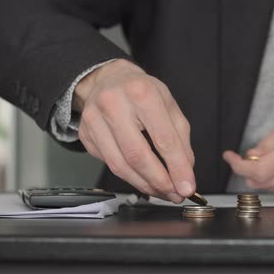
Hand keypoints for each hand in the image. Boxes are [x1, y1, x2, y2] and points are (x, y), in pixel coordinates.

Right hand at [73, 59, 194, 202]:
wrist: (108, 79)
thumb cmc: (141, 92)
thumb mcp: (169, 105)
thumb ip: (180, 138)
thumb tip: (185, 171)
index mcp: (141, 93)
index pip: (163, 139)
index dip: (177, 167)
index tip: (188, 186)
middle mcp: (114, 104)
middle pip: (138, 155)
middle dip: (160, 181)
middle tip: (175, 194)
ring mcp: (95, 120)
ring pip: (121, 165)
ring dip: (145, 185)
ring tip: (163, 192)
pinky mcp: (86, 135)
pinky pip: (110, 164)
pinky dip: (130, 178)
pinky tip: (144, 181)